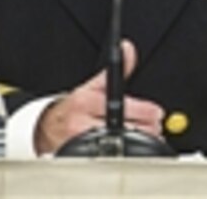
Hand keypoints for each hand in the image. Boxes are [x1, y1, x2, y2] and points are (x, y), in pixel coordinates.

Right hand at [34, 40, 164, 154]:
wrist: (50, 127)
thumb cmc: (76, 106)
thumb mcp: (93, 85)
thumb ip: (116, 70)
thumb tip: (127, 49)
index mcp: (86, 101)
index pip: (121, 106)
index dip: (144, 111)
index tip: (156, 112)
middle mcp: (82, 123)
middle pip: (125, 128)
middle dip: (147, 126)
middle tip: (156, 122)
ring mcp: (82, 142)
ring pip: (122, 143)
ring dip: (141, 140)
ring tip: (146, 132)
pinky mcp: (84, 156)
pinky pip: (114, 155)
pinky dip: (128, 151)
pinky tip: (133, 145)